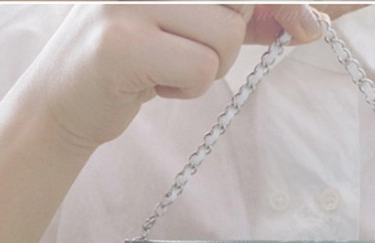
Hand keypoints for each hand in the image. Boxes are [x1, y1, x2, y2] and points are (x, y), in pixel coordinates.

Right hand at [24, 4, 320, 149]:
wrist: (63, 101)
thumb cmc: (134, 61)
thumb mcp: (190, 28)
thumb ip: (244, 18)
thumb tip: (310, 22)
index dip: (285, 3)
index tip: (311, 25)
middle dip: (235, 34)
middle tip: (192, 52)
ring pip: (226, 33)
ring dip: (208, 66)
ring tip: (165, 68)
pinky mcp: (122, 41)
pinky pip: (201, 68)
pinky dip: (188, 89)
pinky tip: (154, 85)